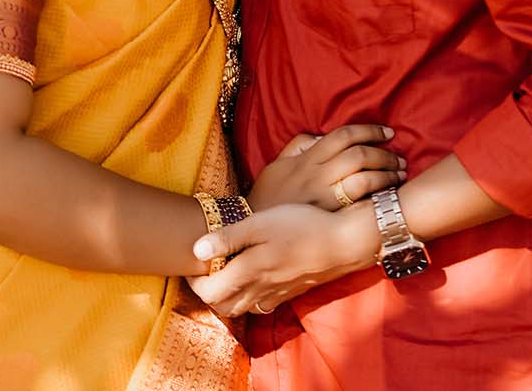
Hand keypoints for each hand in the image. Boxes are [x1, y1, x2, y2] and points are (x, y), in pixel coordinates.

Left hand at [188, 203, 378, 316]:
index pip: (210, 292)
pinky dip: (249, 298)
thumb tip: (196, 251)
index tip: (190, 264)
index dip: (194, 282)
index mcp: (249, 271)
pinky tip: (252, 279)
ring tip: (224, 273)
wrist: (341, 241)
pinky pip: (261, 305)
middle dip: (208, 293)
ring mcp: (276, 293)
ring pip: (242, 308)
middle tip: (204, 271)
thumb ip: (229, 237)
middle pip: (223, 306)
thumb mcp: (261, 223)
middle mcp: (260, 289)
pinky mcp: (289, 292)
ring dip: (227, 297)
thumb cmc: (300, 225)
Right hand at [247, 125, 404, 213]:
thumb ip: (300, 145)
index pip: (344, 136)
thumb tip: (321, 136)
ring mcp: (325, 201)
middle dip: (384, 155)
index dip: (369, 130)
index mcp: (308, 158)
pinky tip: (388, 199)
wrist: (253, 228)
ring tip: (400, 176)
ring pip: (364, 182)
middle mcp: (318, 177)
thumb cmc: (268, 194)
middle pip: (359, 157)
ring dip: (387, 177)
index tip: (388, 132)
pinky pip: (359, 207)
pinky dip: (377, 200)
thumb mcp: (278, 163)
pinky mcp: (330, 221)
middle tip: (400, 158)